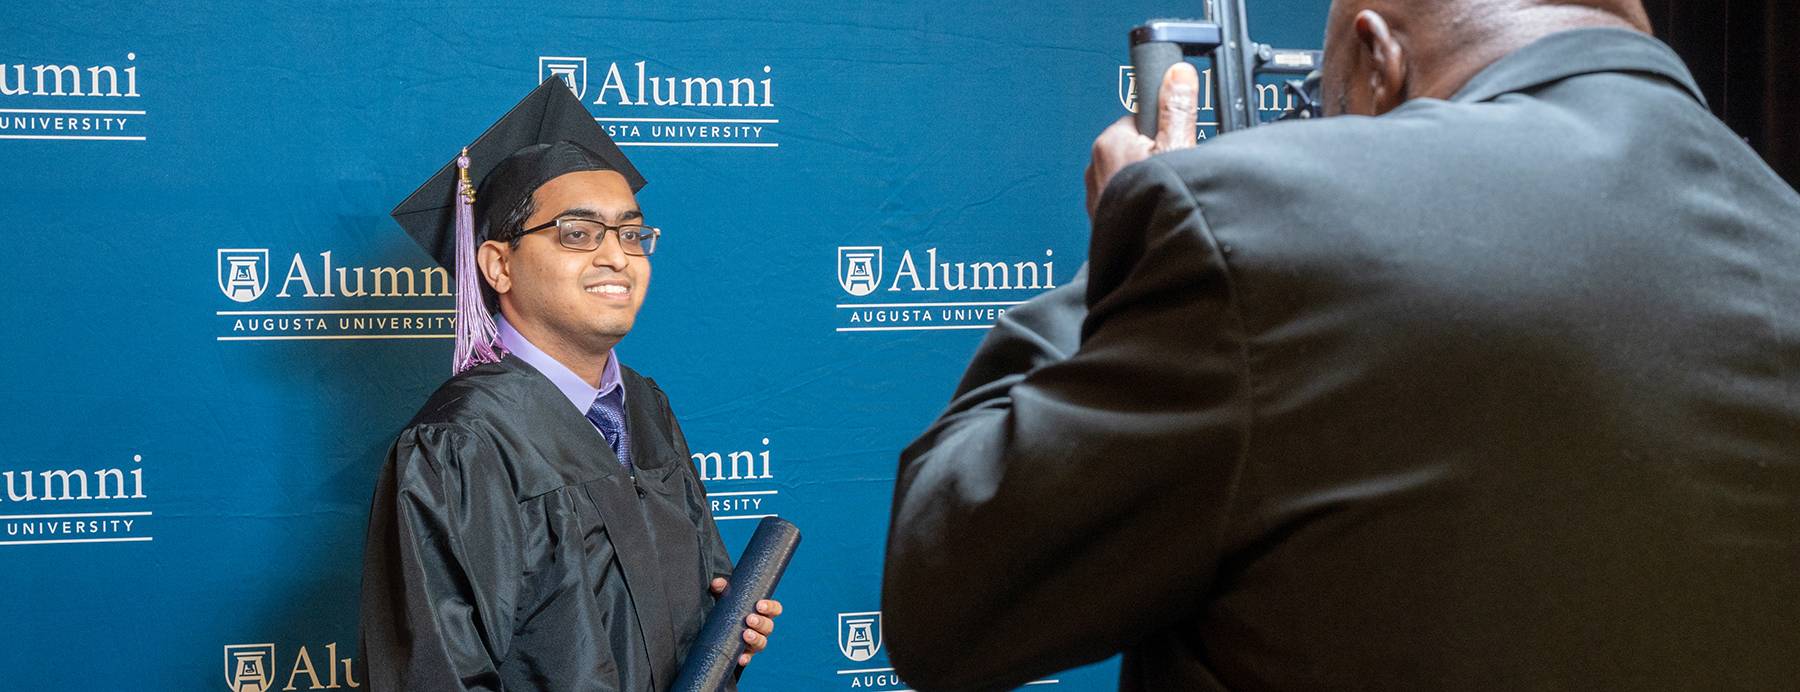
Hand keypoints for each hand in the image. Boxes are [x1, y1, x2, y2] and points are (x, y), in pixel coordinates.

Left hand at [711, 577, 782, 666]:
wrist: (716, 629)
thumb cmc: (728, 610)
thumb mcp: (725, 597)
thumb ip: (722, 588)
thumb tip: (717, 583)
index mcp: (762, 613)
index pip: (774, 609)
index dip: (770, 607)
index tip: (759, 605)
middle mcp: (761, 628)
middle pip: (769, 626)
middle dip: (761, 623)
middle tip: (750, 619)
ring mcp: (754, 642)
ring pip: (762, 642)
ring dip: (756, 639)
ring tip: (746, 635)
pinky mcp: (744, 654)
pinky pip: (748, 658)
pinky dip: (745, 658)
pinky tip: (741, 658)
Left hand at [1085, 61, 1200, 217]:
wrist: (1140, 258)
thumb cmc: (1153, 208)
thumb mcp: (1178, 149)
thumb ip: (1177, 109)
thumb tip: (1177, 74)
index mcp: (1111, 139)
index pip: (1143, 119)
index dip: (1165, 131)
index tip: (1175, 146)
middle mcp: (1095, 162)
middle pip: (1138, 145)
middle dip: (1157, 157)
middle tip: (1173, 174)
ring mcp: (1095, 189)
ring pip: (1131, 171)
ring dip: (1148, 180)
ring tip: (1162, 197)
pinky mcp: (1100, 211)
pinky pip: (1124, 193)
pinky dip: (1138, 199)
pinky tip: (1151, 211)